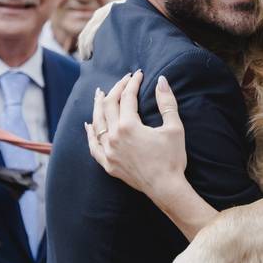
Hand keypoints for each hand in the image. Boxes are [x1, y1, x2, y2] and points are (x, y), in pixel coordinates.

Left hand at [85, 70, 187, 203]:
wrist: (166, 187)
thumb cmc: (172, 158)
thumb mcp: (174, 127)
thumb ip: (166, 102)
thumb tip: (162, 81)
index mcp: (128, 126)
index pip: (127, 97)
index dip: (133, 83)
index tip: (139, 74)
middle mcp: (114, 137)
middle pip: (109, 106)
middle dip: (116, 89)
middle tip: (123, 80)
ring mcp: (109, 151)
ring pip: (97, 123)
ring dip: (98, 106)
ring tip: (100, 94)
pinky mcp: (109, 164)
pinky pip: (93, 146)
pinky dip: (90, 134)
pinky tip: (88, 125)